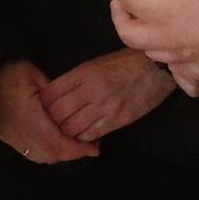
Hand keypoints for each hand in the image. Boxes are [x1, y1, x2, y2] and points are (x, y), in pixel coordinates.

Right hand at [0, 60, 100, 164]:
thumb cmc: (13, 70)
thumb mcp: (38, 77)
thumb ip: (56, 98)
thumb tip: (75, 114)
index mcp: (26, 117)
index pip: (56, 142)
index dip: (76, 149)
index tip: (93, 148)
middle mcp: (16, 132)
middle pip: (49, 154)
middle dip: (71, 154)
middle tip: (89, 148)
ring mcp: (9, 136)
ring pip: (39, 156)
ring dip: (59, 155)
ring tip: (76, 146)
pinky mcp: (5, 135)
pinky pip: (29, 152)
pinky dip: (46, 152)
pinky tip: (57, 143)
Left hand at [39, 48, 175, 141]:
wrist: (155, 68)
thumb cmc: (123, 62)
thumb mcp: (95, 64)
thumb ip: (75, 80)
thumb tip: (55, 97)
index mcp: (84, 73)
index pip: (50, 94)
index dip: (43, 103)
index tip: (43, 106)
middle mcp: (91, 90)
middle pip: (57, 114)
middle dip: (52, 120)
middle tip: (53, 121)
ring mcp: (105, 107)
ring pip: (72, 128)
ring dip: (67, 131)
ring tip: (69, 128)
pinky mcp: (117, 120)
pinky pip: (91, 134)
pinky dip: (83, 136)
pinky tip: (84, 132)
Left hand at [110, 0, 198, 76]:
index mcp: (162, 12)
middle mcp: (167, 40)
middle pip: (128, 35)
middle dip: (121, 16)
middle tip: (122, 2)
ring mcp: (185, 60)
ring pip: (152, 55)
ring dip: (144, 37)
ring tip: (151, 22)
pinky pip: (182, 80)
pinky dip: (176, 70)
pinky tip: (182, 59)